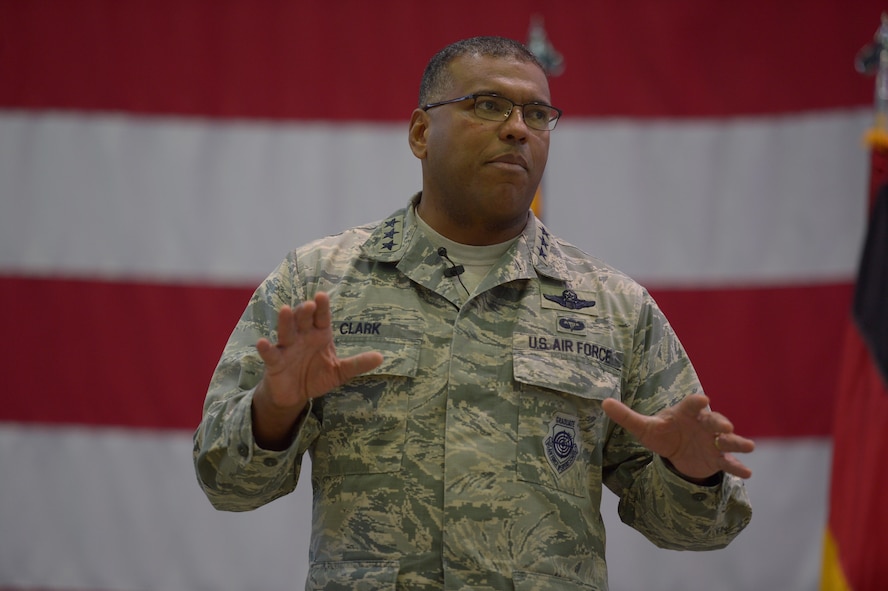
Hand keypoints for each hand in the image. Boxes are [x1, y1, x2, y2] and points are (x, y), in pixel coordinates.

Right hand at [252, 292, 382, 448]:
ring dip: (286, 321)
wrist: (295, 394)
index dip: (321, 307)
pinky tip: (263, 343)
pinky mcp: (275, 362)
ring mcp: (287, 347)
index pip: (321, 317)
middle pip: (303, 320)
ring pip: (286, 331)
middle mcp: (302, 336)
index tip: (322, 296)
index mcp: (319, 334)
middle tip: (308, 304)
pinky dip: (265, 348)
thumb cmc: (317, 376)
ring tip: (285, 310)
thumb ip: (358, 364)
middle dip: (305, 311)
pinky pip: (270, 354)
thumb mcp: (340, 371)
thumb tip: (381, 357)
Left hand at [601, 394, 754, 480]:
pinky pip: (730, 462)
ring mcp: (714, 442)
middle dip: (720, 423)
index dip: (697, 402)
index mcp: (686, 412)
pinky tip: (747, 472)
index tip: (703, 399)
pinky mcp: (719, 458)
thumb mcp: (644, 427)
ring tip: (747, 447)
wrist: (677, 450)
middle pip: (715, 421)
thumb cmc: (662, 433)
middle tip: (724, 428)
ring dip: (736, 442)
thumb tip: (603, 402)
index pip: (692, 404)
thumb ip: (626, 416)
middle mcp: (704, 424)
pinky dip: (738, 466)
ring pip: (730, 440)